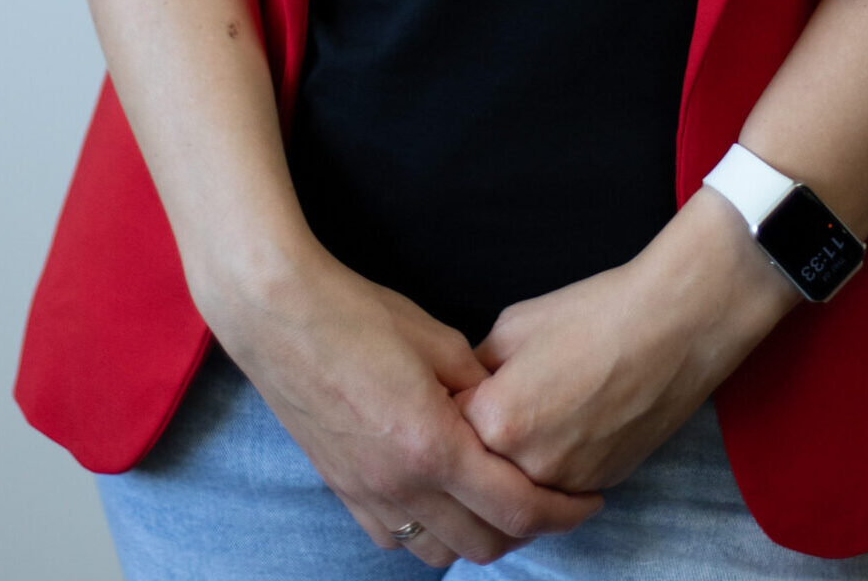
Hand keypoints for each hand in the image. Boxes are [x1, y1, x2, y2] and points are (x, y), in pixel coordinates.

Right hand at [205, 241, 603, 566]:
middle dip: (528, 531)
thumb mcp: (437, 339)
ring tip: (501, 502)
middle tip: (552, 501)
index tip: (587, 500)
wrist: (279, 317)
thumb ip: (479, 385)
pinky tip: (444, 501)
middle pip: (484, 544)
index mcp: (433, 446)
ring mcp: (367, 495)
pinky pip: (398, 540)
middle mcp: (401, 486)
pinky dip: (432, 533)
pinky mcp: (342, 491)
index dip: (562, 512)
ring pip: (440, 552)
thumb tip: (504, 409)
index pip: (516, 508)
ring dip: (479, 537)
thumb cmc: (359, 315)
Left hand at [462, 191, 795, 496]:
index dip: (455, 406)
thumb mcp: (515, 324)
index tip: (466, 389)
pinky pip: (556, 489)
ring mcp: (565, 483)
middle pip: (479, 469)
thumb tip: (464, 390)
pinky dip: (551, 468)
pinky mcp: (598, 486)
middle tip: (500, 404)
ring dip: (514, 462)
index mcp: (497, 420)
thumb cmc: (594, 313)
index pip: (447, 430)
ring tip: (536, 413)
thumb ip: (478, 368)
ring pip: (517, 488)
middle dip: (480, 442)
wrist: (673, 327)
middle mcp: (526, 466)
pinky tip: (567, 425)